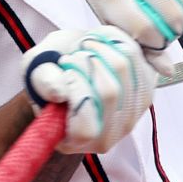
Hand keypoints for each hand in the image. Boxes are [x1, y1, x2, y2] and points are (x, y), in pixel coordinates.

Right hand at [21, 26, 155, 154]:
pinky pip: (138, 57)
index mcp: (74, 140)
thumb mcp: (35, 73)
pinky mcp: (147, 91)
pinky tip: (102, 41)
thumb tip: (61, 91)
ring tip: (85, 46)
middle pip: (109, 93)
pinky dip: (117, 41)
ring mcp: (132, 116)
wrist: (73, 62)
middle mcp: (107, 136)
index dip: (76, 90)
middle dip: (86, 61)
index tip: (64, 67)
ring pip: (125, 69)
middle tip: (73, 52)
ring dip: (101, 47)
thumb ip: (44, 82)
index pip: (85, 128)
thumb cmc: (50, 72)